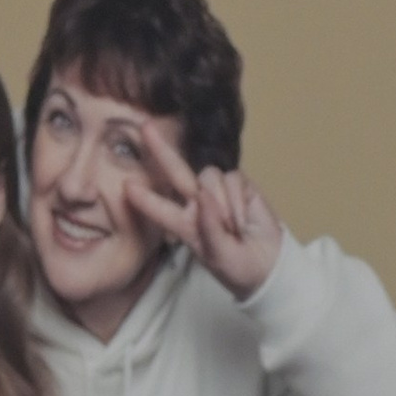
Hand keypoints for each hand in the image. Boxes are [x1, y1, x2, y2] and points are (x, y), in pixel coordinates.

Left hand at [122, 124, 283, 298]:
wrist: (269, 267)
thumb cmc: (238, 268)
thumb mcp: (218, 255)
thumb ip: (209, 227)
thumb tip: (204, 196)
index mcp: (185, 225)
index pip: (160, 209)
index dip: (145, 199)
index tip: (126, 188)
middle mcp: (198, 204)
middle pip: (177, 172)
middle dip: (162, 150)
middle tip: (146, 127)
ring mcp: (219, 193)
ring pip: (209, 177)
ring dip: (221, 203)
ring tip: (233, 229)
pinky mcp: (240, 186)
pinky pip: (231, 180)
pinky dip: (237, 202)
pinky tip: (243, 223)